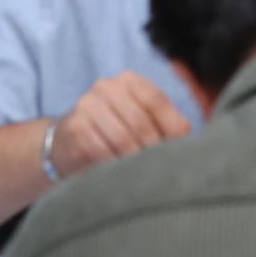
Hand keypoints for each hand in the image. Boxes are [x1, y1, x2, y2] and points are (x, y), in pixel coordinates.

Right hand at [50, 70, 190, 181]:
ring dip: (136, 161)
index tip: (179, 149)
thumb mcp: (139, 119)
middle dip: (154, 148)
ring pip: (122, 138)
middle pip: (140, 121)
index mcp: (128, 80)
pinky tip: (121, 176)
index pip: (156, 100)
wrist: (65, 144)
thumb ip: (166, 123)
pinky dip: (115, 167)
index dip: (171, 126)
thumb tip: (191, 137)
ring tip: (145, 175)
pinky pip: (102, 152)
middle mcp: (105, 87)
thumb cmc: (114, 131)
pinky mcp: (74, 130)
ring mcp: (86, 107)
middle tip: (163, 169)